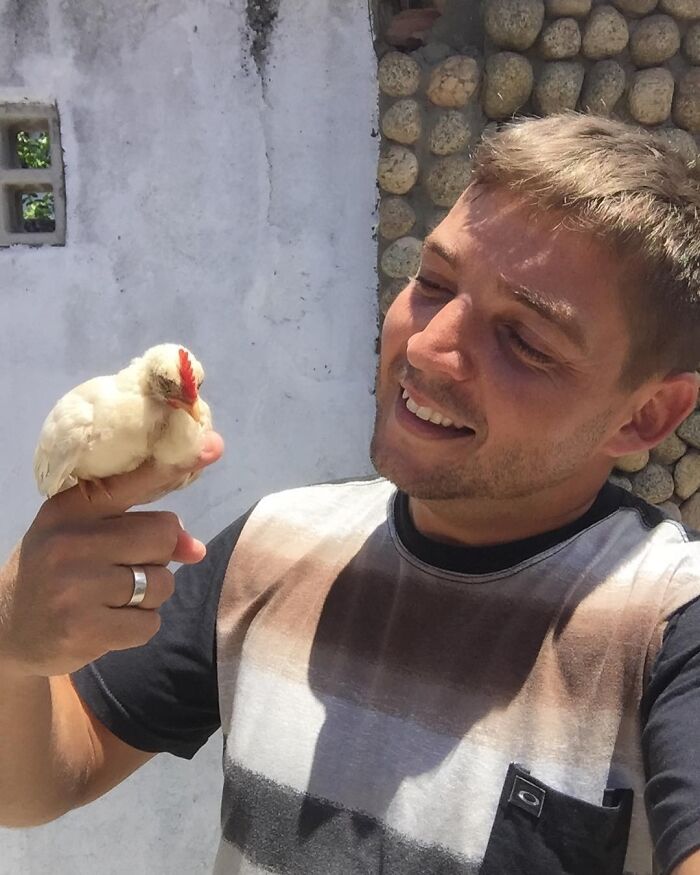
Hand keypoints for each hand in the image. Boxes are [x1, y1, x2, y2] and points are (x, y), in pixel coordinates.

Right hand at [0, 432, 223, 677]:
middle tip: (127, 565)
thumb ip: (142, 529)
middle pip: (163, 534)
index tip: (213, 446)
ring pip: (161, 583)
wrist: (7, 628)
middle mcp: (72, 540)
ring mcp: (76, 587)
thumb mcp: (87, 534)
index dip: (176, 463)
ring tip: (113, 596)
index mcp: (73, 506)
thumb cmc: (59, 568)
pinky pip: (149, 623)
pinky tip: (108, 621)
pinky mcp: (85, 629)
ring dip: (150, 594)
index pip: (134, 479)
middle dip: (160, 554)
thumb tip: (196, 549)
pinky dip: (138, 626)